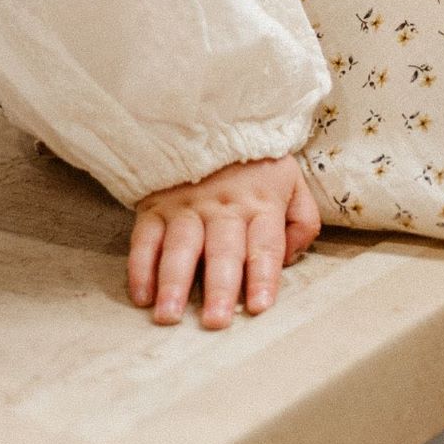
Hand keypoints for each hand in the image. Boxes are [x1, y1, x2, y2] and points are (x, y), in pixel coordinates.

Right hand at [127, 155, 322, 327]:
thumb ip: (303, 221)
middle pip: (222, 251)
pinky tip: (142, 295)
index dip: (262, 277)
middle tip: (215, 322)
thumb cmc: (257, 165)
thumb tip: (293, 259)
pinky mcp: (156, 207)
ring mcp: (186, 207)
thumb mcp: (293, 182)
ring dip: (173, 283)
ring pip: (180, 247)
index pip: (264, 246)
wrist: (211, 121)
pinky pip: (145, 238)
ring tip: (169, 316)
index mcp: (261, 203)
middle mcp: (224, 208)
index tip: (259, 307)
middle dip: (219, 288)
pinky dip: (140, 267)